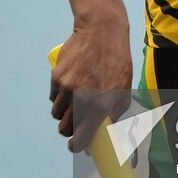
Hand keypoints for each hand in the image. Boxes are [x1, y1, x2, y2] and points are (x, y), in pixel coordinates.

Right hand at [49, 20, 132, 152]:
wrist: (101, 30)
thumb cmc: (117, 61)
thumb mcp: (124, 88)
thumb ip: (115, 113)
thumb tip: (104, 134)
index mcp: (100, 105)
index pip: (81, 139)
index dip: (77, 146)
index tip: (77, 146)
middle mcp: (81, 99)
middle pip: (65, 129)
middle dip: (69, 130)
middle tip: (76, 123)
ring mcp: (67, 88)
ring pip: (57, 113)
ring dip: (64, 112)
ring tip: (74, 99)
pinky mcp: (57, 77)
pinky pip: (53, 96)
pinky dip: (59, 96)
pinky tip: (70, 84)